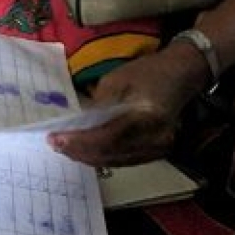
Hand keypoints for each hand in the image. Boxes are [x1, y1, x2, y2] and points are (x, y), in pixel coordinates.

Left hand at [47, 46, 207, 166]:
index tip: (54, 137)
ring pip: (115, 161)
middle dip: (78, 151)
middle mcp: (156, 140)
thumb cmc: (148, 73)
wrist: (181, 76)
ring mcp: (158, 149)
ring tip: (64, 146)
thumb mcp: (117, 80)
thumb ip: (98, 105)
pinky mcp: (156, 152)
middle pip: (109, 154)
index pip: (107, 138)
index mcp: (148, 118)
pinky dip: (101, 156)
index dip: (79, 141)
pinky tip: (84, 150)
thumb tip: (75, 124)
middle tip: (54, 143)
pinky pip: (123, 160)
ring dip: (87, 156)